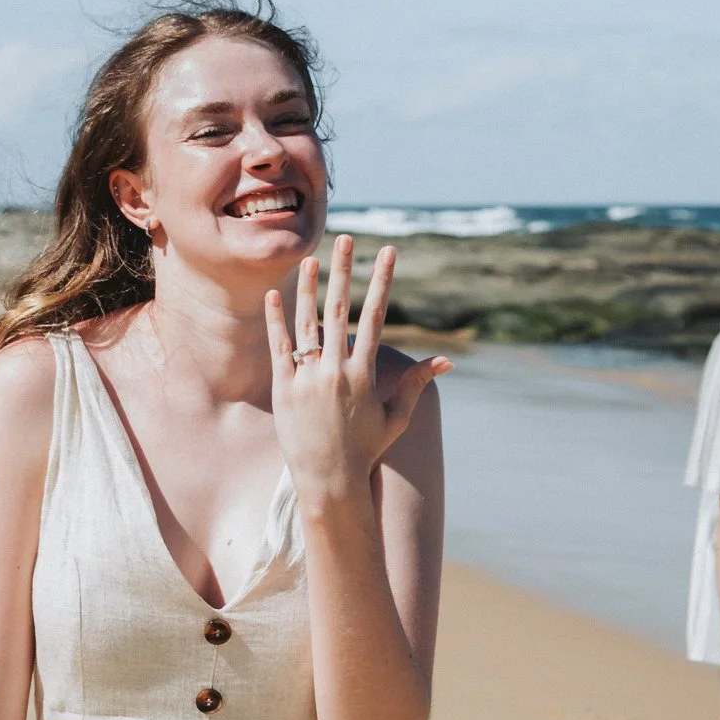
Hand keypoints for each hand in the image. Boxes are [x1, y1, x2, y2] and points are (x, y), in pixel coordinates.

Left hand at [265, 236, 451, 499]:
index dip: (381, 281)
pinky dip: (277, 321)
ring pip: (307, 323)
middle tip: (345, 239)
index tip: (386, 252)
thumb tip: (445, 362)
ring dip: (307, 288)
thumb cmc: (365, 449)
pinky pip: (280, 347)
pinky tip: (274, 295)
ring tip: (309, 260)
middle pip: (340, 310)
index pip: (374, 316)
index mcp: (364, 374)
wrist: (329, 480)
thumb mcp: (395, 417)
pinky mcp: (284, 388)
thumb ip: (415, 384)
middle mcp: (336, 371)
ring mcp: (308, 378)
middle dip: (344, 271)